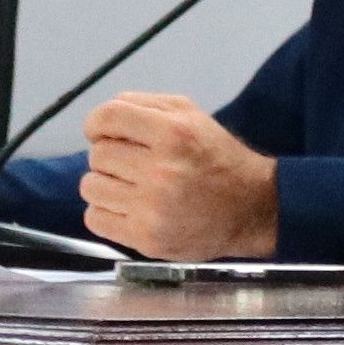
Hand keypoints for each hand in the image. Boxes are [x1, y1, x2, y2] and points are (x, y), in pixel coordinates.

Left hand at [79, 93, 280, 261]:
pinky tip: (128, 210)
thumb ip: (149, 106)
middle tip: (131, 166)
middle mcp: (161, 170)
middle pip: (97, 155)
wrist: (252, 210)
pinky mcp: (147, 238)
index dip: (96, 125)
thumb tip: (103, 120)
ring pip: (91, 187)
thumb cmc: (219, 158)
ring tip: (129, 189)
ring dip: (105, 185)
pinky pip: (95, 219)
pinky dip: (105, 213)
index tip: (104, 134)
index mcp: (173, 133)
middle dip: (110, 157)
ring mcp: (152, 208)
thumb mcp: (194, 116)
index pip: (107, 118)